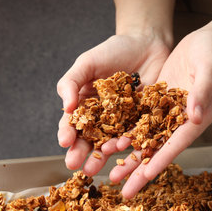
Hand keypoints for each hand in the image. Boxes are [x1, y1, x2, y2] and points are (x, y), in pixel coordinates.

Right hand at [57, 33, 170, 174]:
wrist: (147, 42)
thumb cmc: (114, 50)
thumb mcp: (87, 62)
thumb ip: (71, 82)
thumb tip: (66, 107)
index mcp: (86, 104)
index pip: (73, 122)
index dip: (67, 133)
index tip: (64, 142)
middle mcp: (103, 116)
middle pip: (90, 138)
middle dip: (81, 153)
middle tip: (75, 165)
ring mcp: (123, 120)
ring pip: (111, 142)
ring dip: (102, 156)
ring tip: (94, 168)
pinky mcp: (144, 121)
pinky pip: (136, 135)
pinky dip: (129, 145)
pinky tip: (122, 152)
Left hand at [110, 27, 211, 197]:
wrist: (208, 40)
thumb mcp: (210, 68)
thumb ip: (203, 92)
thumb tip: (195, 116)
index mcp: (199, 116)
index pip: (177, 143)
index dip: (161, 159)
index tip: (146, 176)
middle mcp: (182, 120)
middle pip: (159, 149)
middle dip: (141, 171)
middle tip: (124, 192)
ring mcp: (169, 112)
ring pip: (146, 140)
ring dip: (129, 158)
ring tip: (111, 175)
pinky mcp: (158, 102)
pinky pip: (140, 122)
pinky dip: (127, 134)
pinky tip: (111, 146)